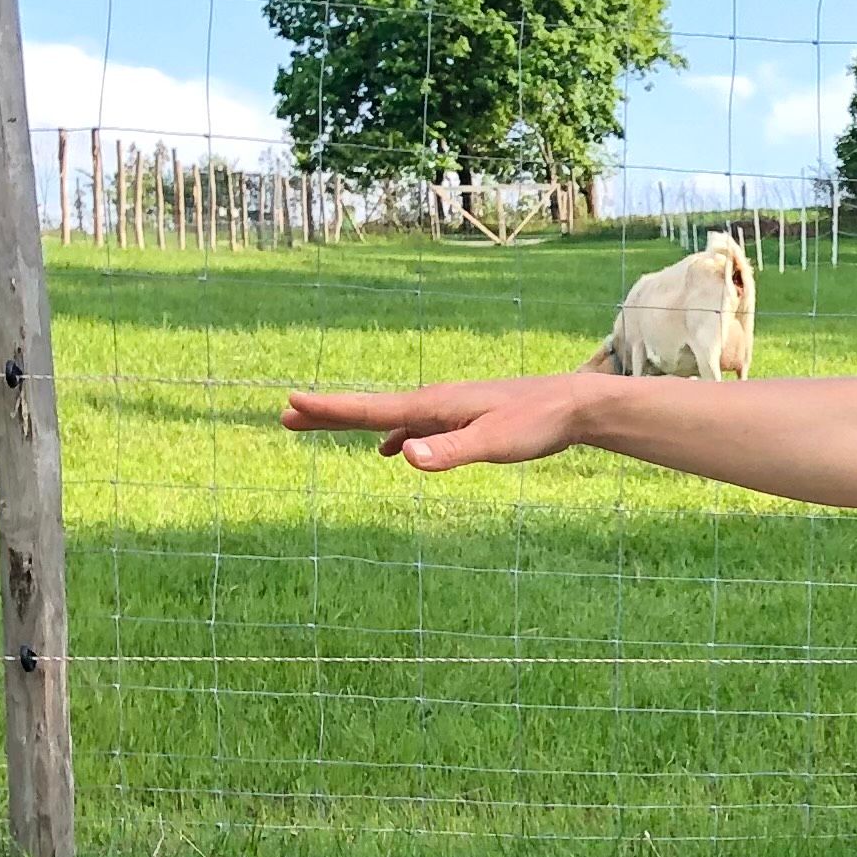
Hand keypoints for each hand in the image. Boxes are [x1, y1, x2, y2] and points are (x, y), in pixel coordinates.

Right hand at [279, 377, 584, 471]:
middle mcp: (434, 402)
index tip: (290, 404)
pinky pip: (416, 425)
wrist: (573, 405)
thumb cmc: (537, 425)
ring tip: (319, 425)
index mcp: (433, 405)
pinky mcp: (463, 418)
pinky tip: (392, 449)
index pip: (370, 410)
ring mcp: (447, 409)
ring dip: (353, 422)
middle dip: (327, 414)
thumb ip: (451, 452)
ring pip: (389, 417)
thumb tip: (404, 455)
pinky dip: (393, 434)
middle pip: (370, 410)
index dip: (329, 410)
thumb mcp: (494, 444)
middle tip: (284, 416)